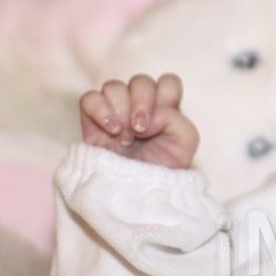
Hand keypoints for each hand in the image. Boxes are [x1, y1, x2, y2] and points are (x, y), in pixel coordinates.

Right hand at [79, 73, 198, 168]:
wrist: (137, 195)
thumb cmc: (163, 168)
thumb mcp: (185, 141)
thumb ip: (175, 116)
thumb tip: (145, 114)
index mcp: (165, 107)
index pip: (168, 81)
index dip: (165, 94)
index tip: (161, 120)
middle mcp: (139, 105)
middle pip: (141, 81)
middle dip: (141, 103)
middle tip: (140, 130)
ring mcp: (115, 112)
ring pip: (113, 86)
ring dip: (120, 110)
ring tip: (124, 137)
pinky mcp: (92, 121)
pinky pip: (90, 98)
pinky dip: (100, 110)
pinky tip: (110, 130)